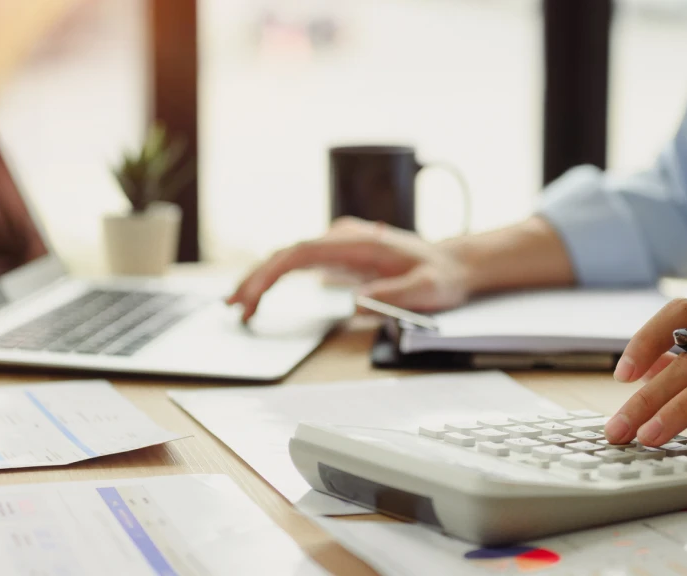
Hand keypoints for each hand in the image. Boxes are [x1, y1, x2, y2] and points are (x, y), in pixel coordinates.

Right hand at [227, 217, 470, 322]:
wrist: (452, 264)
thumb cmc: (439, 275)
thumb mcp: (425, 289)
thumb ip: (393, 294)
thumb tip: (356, 301)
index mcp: (359, 242)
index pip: (303, 252)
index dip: (273, 272)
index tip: (254, 293)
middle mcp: (343, 238)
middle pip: (287, 254)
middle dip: (256, 279)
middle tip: (234, 307)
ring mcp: (338, 245)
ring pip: (288, 258)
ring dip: (260, 279)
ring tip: (237, 306)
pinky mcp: (337, 256)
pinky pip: (297, 265)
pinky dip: (274, 279)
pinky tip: (258, 296)